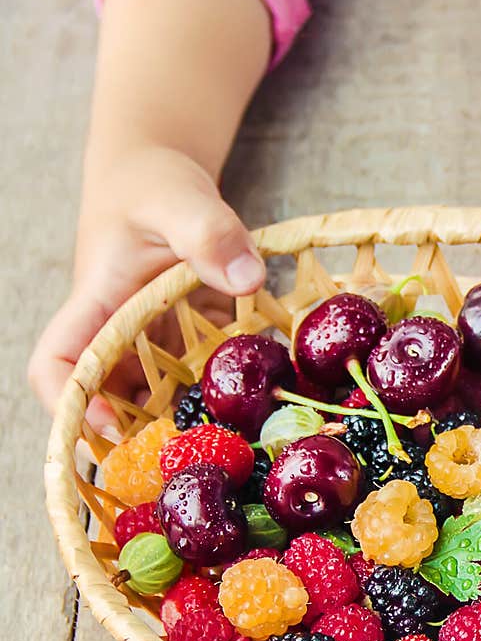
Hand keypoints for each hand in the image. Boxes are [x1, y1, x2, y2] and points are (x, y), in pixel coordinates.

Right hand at [28, 146, 264, 434]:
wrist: (162, 177)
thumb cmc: (153, 183)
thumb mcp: (179, 196)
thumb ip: (208, 232)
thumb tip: (247, 278)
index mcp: (98, 306)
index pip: (57, 365)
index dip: (72, 404)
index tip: (112, 427)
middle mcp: (119, 335)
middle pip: (111, 402)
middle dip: (142, 438)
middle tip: (192, 462)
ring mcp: (153, 343)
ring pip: (159, 400)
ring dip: (189, 426)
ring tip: (236, 448)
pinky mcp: (187, 343)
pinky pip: (201, 381)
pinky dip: (225, 399)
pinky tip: (264, 412)